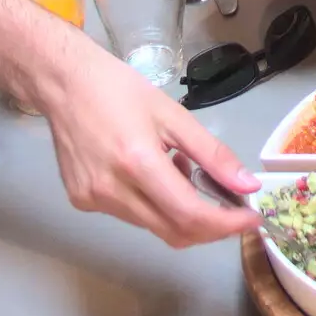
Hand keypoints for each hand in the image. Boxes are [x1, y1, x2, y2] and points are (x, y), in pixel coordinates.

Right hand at [38, 39, 261, 246]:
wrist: (64, 84)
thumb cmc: (119, 90)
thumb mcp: (174, 115)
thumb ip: (212, 153)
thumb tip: (247, 185)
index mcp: (137, 162)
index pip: (189, 215)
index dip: (225, 224)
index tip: (251, 220)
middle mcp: (112, 191)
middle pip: (173, 231)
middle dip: (210, 227)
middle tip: (231, 206)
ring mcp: (93, 201)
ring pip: (152, 226)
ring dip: (180, 211)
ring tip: (181, 169)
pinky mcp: (82, 202)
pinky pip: (131, 216)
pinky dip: (153, 204)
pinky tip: (153, 172)